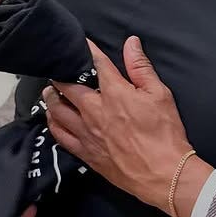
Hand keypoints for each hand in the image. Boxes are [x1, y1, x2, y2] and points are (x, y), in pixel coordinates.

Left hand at [44, 38, 212, 216]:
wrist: (163, 174)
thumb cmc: (165, 134)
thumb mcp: (160, 94)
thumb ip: (141, 67)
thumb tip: (131, 43)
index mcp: (114, 93)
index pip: (96, 64)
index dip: (88, 50)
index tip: (82, 42)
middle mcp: (94, 111)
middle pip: (66, 88)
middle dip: (60, 75)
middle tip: (58, 70)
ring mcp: (87, 133)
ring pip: (57, 111)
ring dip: (51, 98)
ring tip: (50, 92)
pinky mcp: (86, 153)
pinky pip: (60, 136)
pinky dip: (53, 124)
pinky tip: (53, 119)